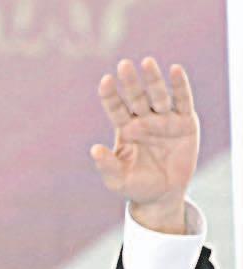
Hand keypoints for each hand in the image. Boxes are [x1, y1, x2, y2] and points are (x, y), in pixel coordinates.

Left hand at [92, 57, 197, 233]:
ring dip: (153, 79)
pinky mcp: (185, 122)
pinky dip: (179, 86)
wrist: (162, 196)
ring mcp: (165, 120)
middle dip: (130, 82)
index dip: (110, 95)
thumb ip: (107, 165)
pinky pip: (182, 100)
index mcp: (126, 130)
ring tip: (147, 62)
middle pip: (136, 97)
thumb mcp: (118, 179)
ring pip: (158, 95)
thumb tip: (94, 150)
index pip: (116, 108)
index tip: (106, 81)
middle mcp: (144, 120)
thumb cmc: (136, 186)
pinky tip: (175, 70)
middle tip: (124, 65)